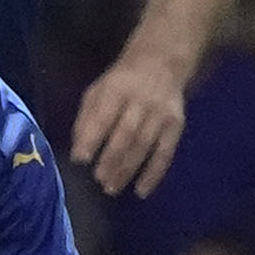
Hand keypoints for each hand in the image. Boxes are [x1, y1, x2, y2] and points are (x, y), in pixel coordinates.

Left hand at [70, 50, 188, 198]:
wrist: (161, 64)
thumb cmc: (120, 83)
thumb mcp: (97, 92)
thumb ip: (86, 119)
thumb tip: (78, 152)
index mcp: (116, 90)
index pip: (103, 116)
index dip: (92, 139)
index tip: (80, 160)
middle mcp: (141, 101)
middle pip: (126, 134)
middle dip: (111, 159)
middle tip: (99, 180)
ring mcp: (161, 114)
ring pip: (144, 145)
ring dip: (128, 170)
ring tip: (112, 188)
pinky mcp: (176, 125)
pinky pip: (166, 153)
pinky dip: (154, 174)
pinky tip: (142, 191)